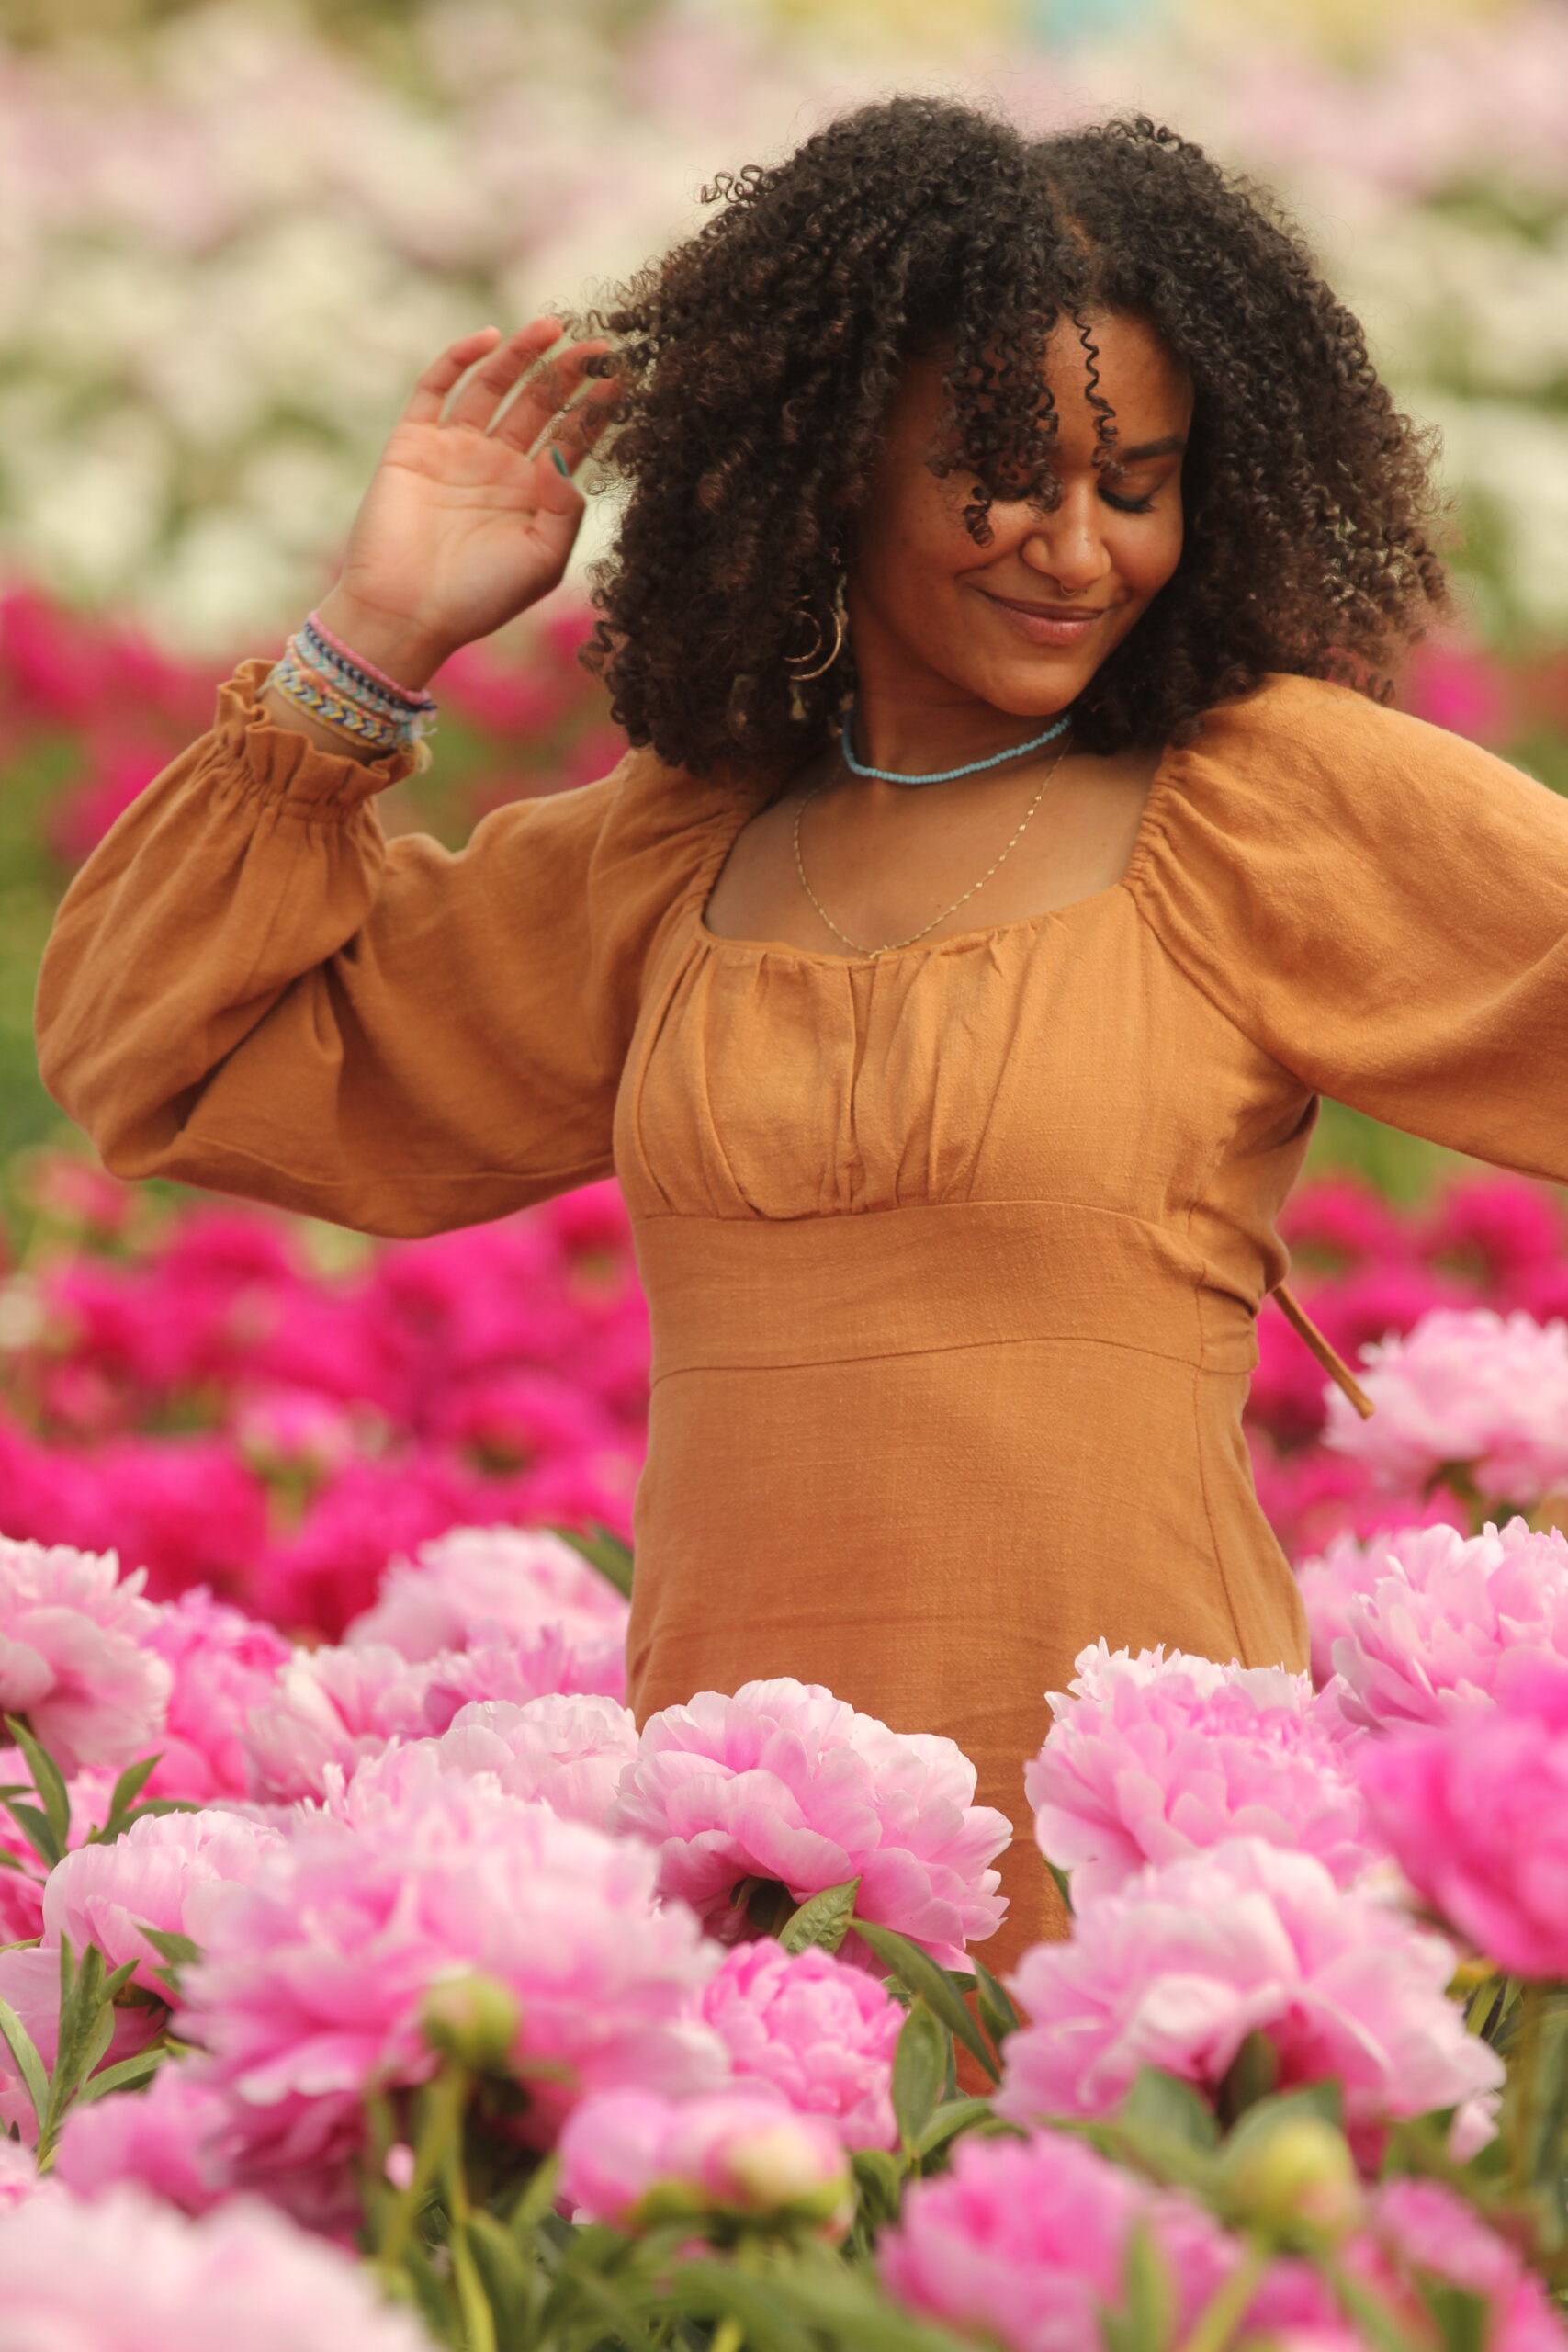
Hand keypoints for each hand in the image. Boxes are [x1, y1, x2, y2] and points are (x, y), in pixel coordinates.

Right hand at [319, 318, 616, 686]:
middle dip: (565, 373)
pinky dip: (458, 358)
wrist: (405, 614)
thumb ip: (566, 511)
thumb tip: (565, 456)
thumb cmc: (478, 599)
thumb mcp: (542, 563)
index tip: (620, 374)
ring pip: (492, 386)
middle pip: (537, 404)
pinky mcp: (414, 442)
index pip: (570, 437)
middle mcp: (497, 465)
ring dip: (520, 354)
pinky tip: (489, 337)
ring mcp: (455, 450)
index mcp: (532, 494)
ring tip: (552, 327)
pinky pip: (436, 387)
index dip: (595, 406)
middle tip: (594, 344)